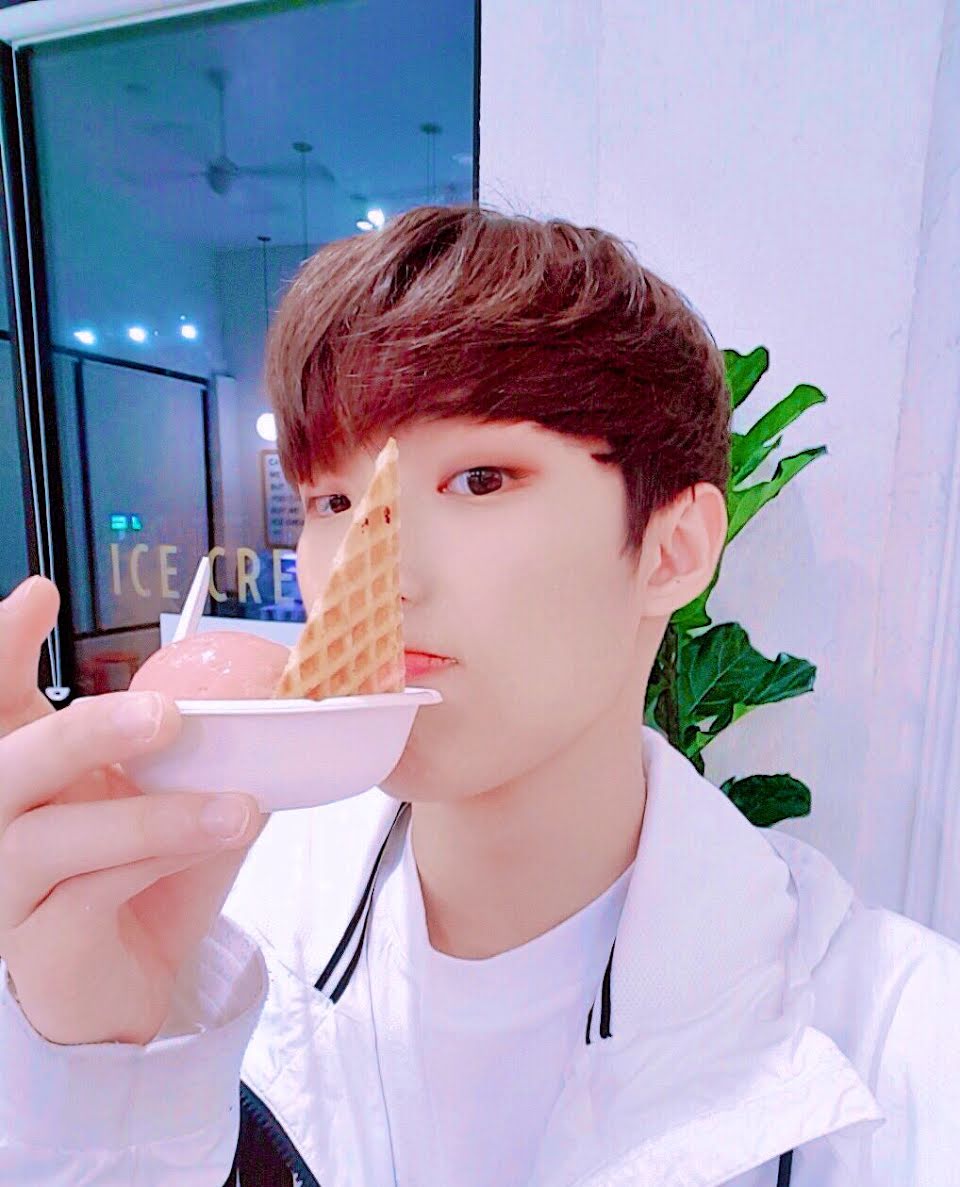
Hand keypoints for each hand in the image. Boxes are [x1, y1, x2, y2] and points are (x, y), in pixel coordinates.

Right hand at [0, 577, 267, 1044]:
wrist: (130, 985)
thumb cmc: (143, 878)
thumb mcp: (173, 800)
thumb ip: (197, 753)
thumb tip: (272, 697)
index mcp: (29, 768)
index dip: (3, 645)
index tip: (40, 592)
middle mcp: (4, 818)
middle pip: (10, 763)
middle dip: (81, 729)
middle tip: (162, 713)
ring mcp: (9, 884)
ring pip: (53, 837)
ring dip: (152, 816)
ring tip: (236, 806)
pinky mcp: (38, 942)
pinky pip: (91, 893)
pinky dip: (161, 862)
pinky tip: (217, 843)